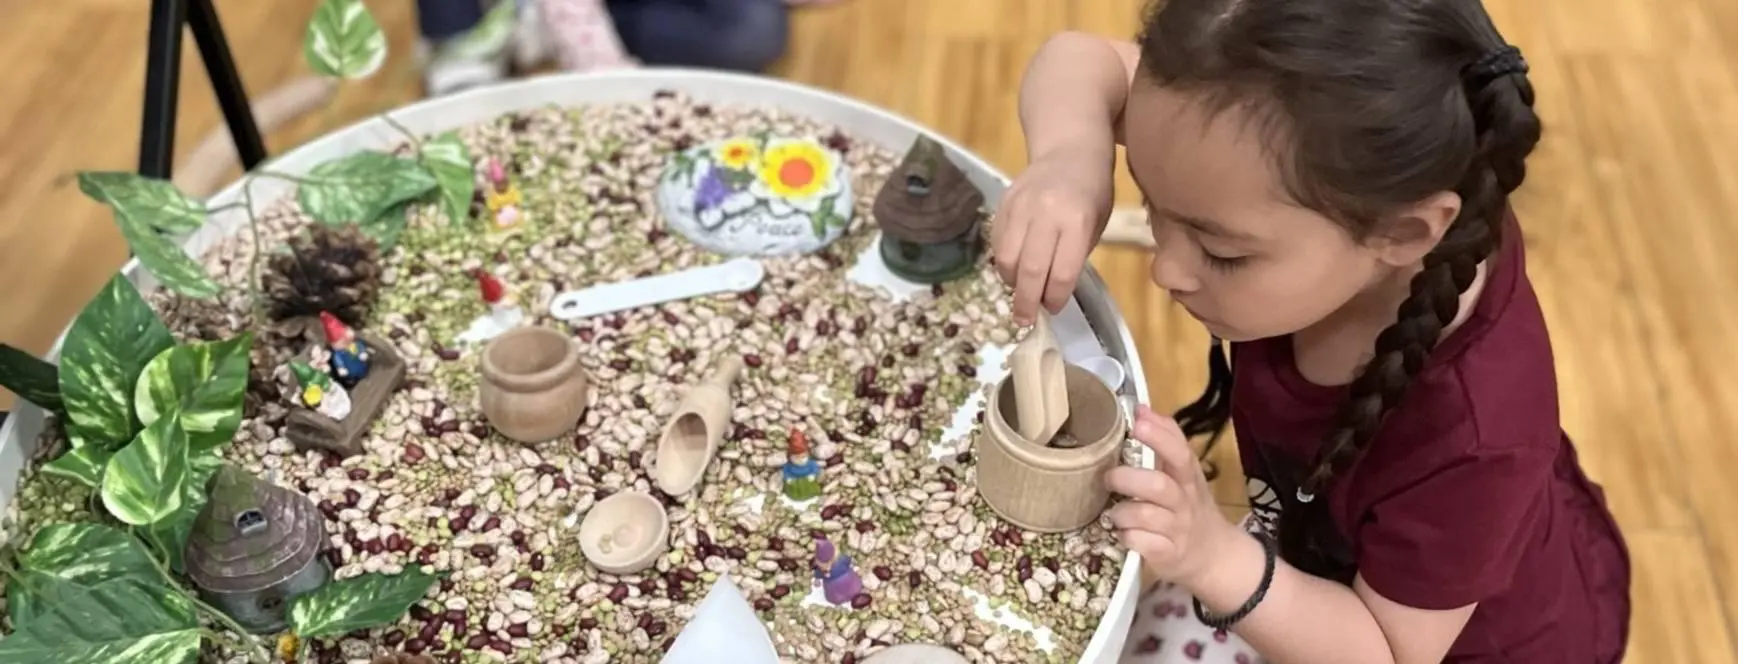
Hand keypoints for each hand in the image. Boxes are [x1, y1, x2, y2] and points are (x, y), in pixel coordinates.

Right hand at [990, 150, 1112, 324]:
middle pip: (1031, 269)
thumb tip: (1050, 293)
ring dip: (1011, 282)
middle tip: (1025, 319)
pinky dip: (1003, 261)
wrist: (1070, 150)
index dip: (1055, 297)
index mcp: (1078, 221)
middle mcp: (1047, 213)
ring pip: (1007, 258)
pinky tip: (1013, 268)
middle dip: (1027, 300)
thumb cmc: (1092, 192)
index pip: (1062, 272)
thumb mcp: (1096, 224)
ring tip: (1018, 292)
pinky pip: (998, 242)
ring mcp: (1022, 206)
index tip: (1053, 309)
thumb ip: (1074, 256)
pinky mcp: (1004, 203)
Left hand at [1103, 405, 1239, 588]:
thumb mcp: (1185, 473)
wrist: (1214, 555)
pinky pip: (1142, 544)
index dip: (1159, 437)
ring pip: (1146, 515)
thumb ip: (1166, 441)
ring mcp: (1177, 529)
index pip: (1179, 453)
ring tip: (1114, 513)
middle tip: (1109, 478)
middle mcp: (1184, 502)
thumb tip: (1141, 408)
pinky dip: (1127, 537)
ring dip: (1122, 512)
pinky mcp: (1167, 554)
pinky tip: (1123, 534)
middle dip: (1128, 478)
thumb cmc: (1189, 507)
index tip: (1137, 423)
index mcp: (1188, 478)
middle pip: (1159, 485)